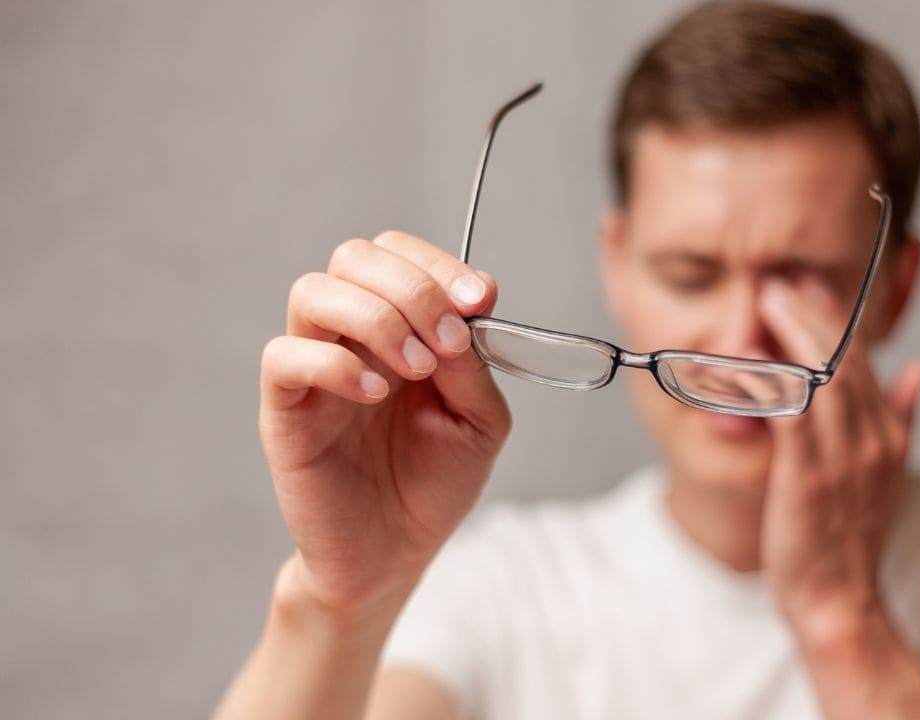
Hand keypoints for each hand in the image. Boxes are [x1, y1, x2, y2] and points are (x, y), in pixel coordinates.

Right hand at [259, 231, 510, 616]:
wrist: (394, 555)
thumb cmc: (434, 484)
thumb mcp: (480, 421)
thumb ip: (475, 364)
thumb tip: (465, 309)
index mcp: (399, 327)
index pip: (398, 254)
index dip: (438, 265)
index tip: (480, 301)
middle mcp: (351, 336)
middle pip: (354, 256)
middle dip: (412, 287)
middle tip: (449, 342)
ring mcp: (313, 368)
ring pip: (312, 291)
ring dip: (376, 317)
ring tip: (415, 368)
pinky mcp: (284, 411)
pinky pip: (284, 356)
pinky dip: (334, 363)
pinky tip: (375, 394)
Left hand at [757, 276, 919, 640]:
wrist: (840, 598)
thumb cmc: (852, 537)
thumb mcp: (891, 474)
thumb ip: (906, 416)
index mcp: (891, 434)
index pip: (864, 360)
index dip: (836, 317)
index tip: (807, 286)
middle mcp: (873, 439)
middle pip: (844, 358)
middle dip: (811, 312)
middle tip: (779, 281)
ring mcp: (842, 457)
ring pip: (821, 376)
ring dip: (791, 333)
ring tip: (766, 302)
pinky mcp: (808, 476)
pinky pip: (790, 413)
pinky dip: (770, 381)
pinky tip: (749, 359)